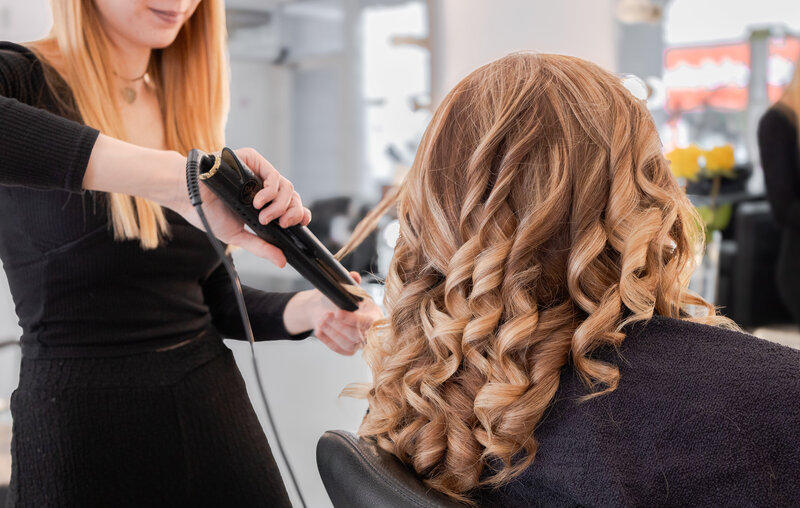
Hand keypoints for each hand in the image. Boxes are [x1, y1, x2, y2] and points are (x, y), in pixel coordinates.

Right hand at [84, 136, 308, 264]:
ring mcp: (259, 173)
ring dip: (280, 205)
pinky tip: (257, 201)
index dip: (300, 214)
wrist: (187, 196)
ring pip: (287, 187)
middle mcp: (264, 187)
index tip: (298, 224)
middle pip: (293, 197)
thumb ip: (260, 247)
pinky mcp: (252, 160)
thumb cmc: (208, 213)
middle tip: (282, 224)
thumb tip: (282, 262)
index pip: (291, 207)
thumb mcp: (238, 236)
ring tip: (262, 216)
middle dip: (293, 212)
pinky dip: (270, 190)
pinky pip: (273, 174)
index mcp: (264, 204)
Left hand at [283, 273, 384, 355]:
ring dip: (332, 333)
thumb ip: (351, 281)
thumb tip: (354, 275)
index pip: (369, 321)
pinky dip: (328, 341)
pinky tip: (319, 331)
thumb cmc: (339, 298)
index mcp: (374, 313)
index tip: (338, 313)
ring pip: (348, 343)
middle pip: (357, 335)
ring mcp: (360, 341)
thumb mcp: (345, 287)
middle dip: (339, 326)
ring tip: (321, 321)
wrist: (325, 307)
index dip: (353, 319)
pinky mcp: (350, 349)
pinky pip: (340, 349)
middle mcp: (370, 329)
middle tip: (325, 316)